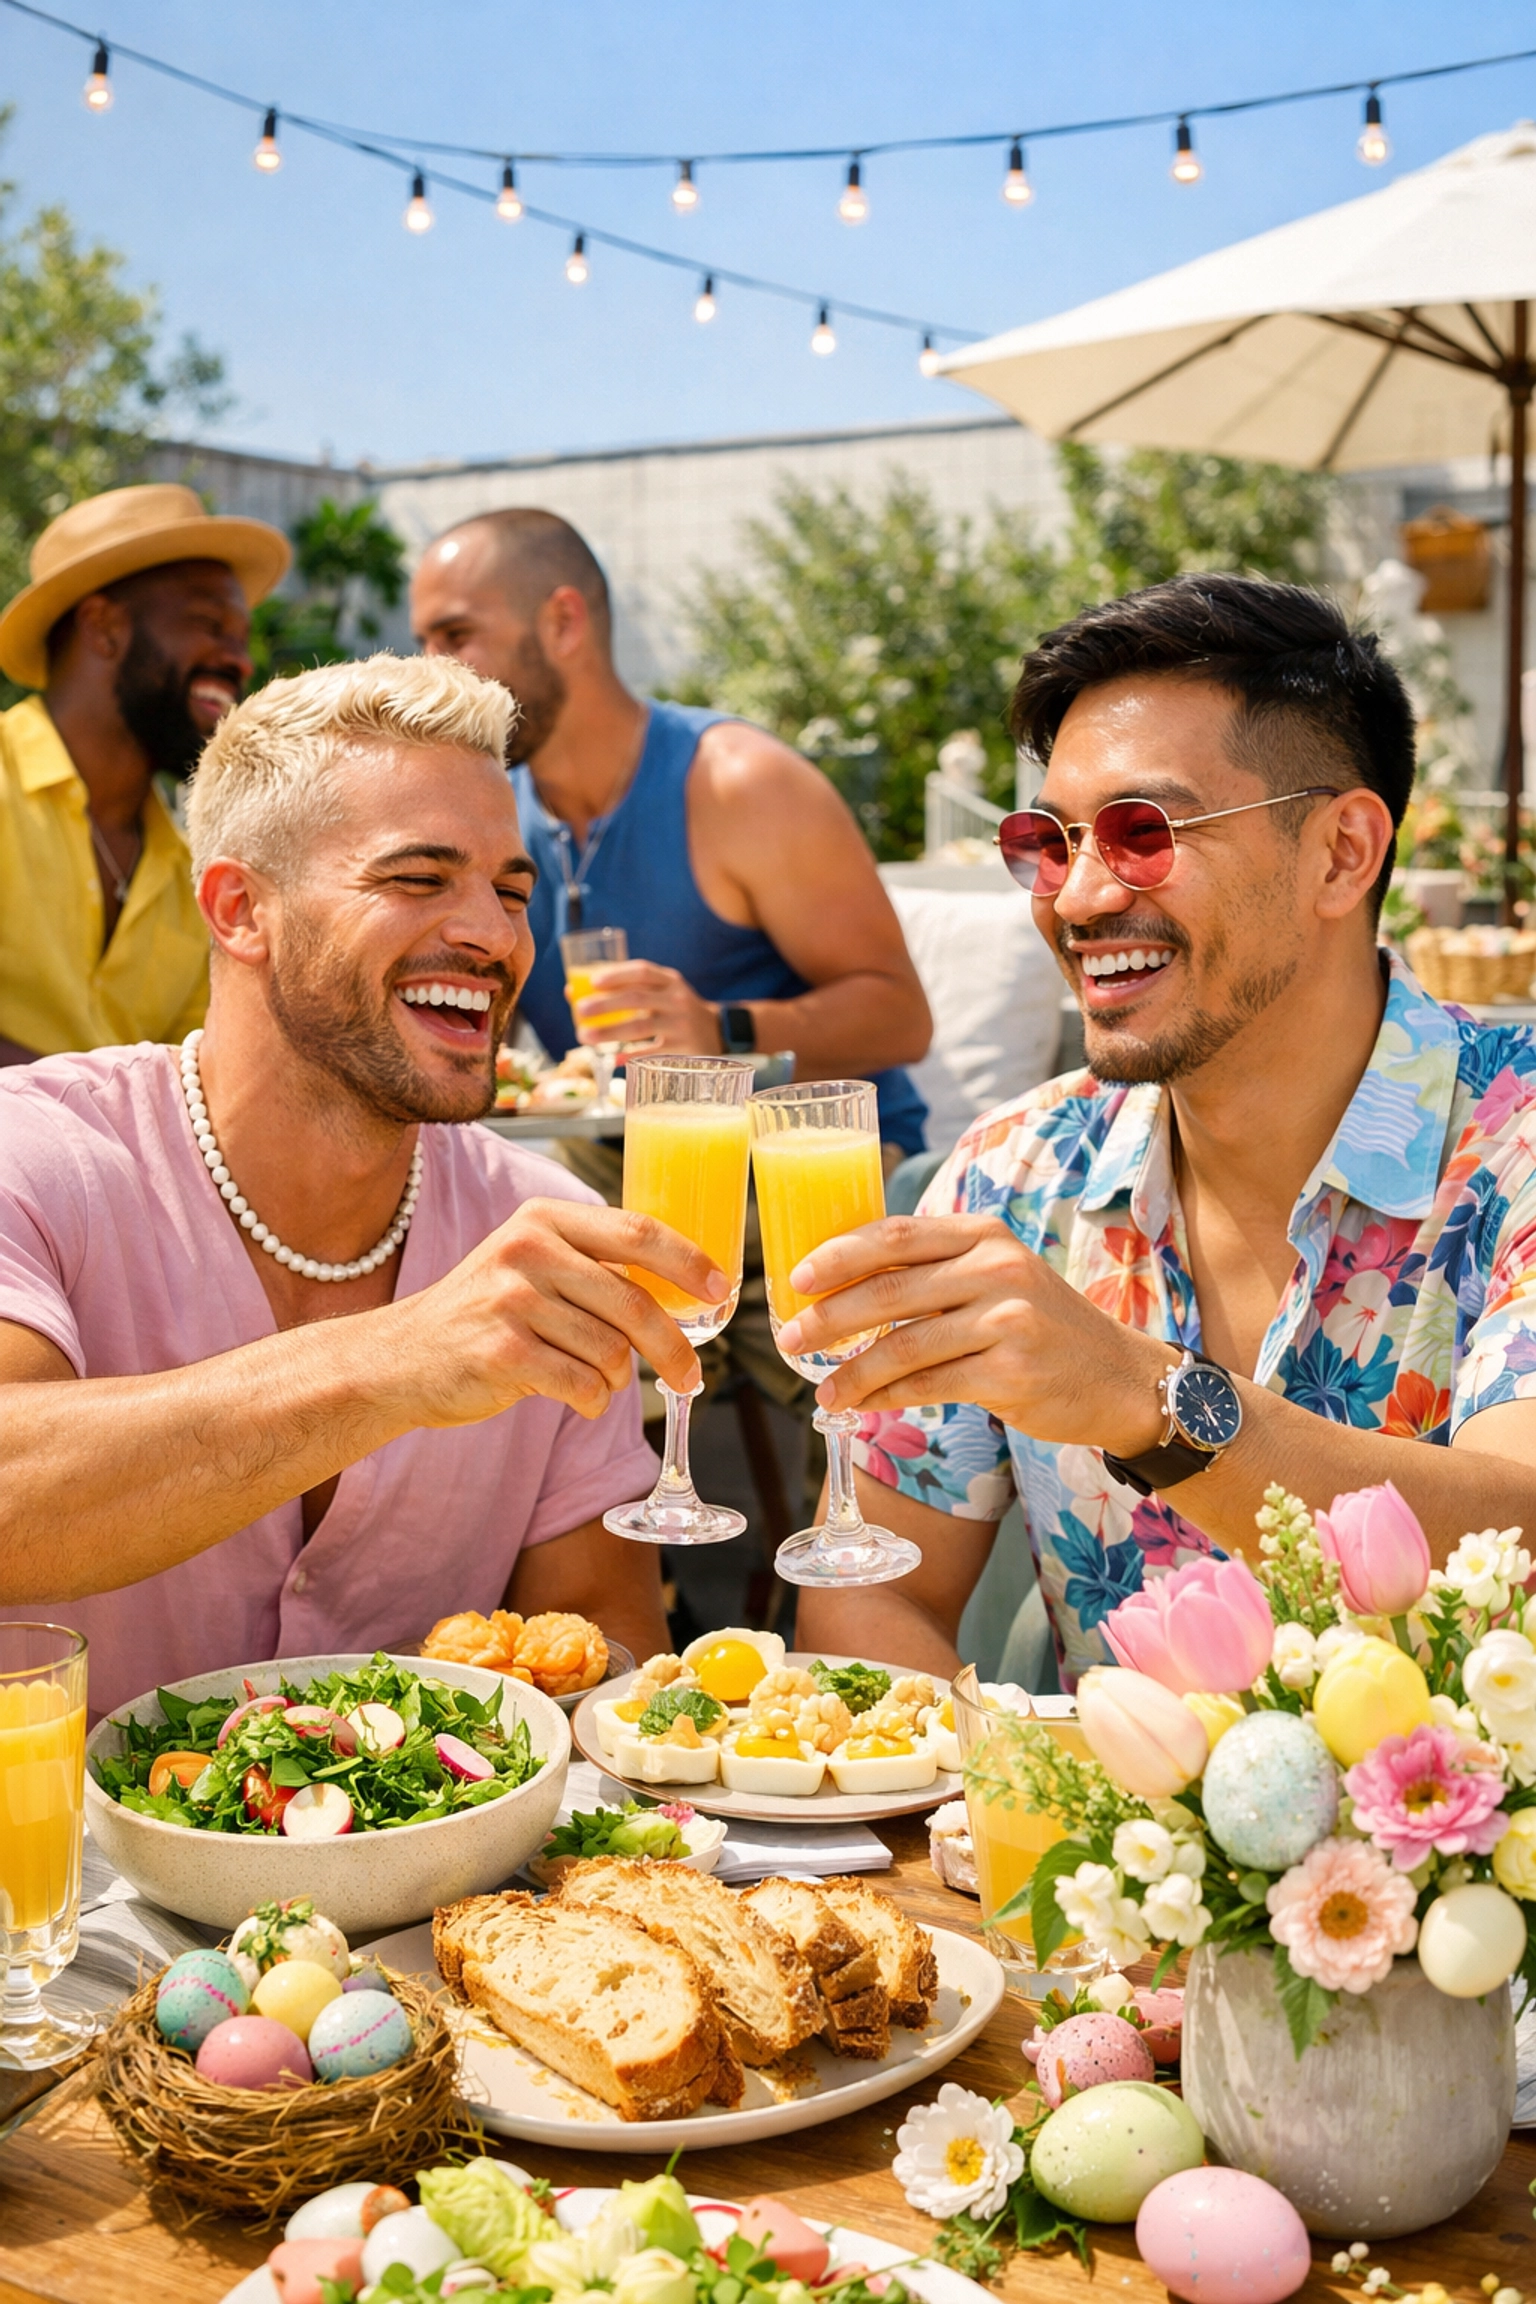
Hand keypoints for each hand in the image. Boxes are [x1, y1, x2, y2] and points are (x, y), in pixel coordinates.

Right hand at [397, 1197, 728, 1424]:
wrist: (402, 1358)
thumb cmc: (484, 1314)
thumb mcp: (531, 1263)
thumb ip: (593, 1264)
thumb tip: (684, 1286)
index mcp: (545, 1218)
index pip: (638, 1232)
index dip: (689, 1262)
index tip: (722, 1288)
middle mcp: (528, 1249)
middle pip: (634, 1301)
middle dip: (673, 1347)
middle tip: (693, 1375)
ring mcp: (512, 1300)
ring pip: (611, 1351)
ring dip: (617, 1379)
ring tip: (597, 1381)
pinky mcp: (502, 1352)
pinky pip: (583, 1385)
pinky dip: (592, 1402)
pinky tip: (577, 1400)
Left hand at [572, 961, 723, 1054]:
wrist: (718, 1032)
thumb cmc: (675, 1009)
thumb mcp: (661, 992)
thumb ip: (625, 989)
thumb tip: (572, 991)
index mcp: (670, 980)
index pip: (642, 971)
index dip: (616, 975)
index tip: (592, 982)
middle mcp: (677, 1000)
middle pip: (637, 999)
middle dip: (605, 1005)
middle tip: (580, 1012)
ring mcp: (682, 1025)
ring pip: (641, 1028)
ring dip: (610, 1033)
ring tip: (585, 1037)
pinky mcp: (685, 1049)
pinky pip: (653, 1054)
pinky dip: (631, 1056)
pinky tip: (613, 1059)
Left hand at [774, 1214, 1174, 1453]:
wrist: (1120, 1378)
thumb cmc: (1043, 1326)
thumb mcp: (998, 1276)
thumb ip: (938, 1270)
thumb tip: (844, 1284)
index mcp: (985, 1234)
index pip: (896, 1235)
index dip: (839, 1255)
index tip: (796, 1278)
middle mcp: (997, 1268)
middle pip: (890, 1289)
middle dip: (829, 1317)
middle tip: (787, 1337)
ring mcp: (1008, 1320)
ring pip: (904, 1346)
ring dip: (852, 1372)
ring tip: (822, 1392)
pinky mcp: (1011, 1373)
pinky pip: (929, 1386)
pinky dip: (886, 1399)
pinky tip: (862, 1407)